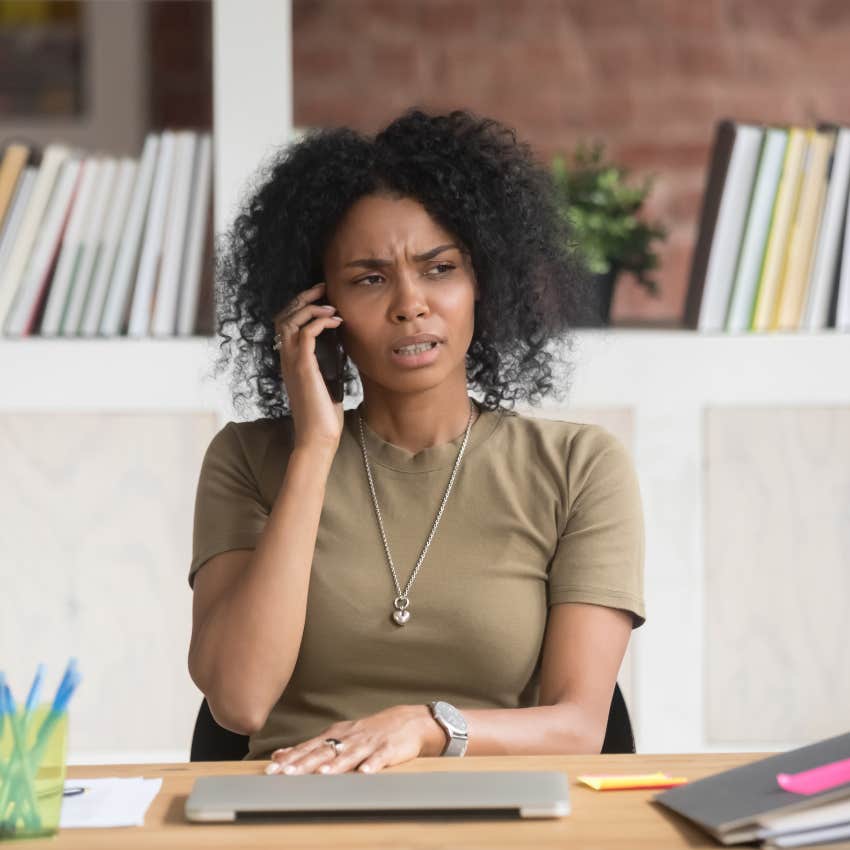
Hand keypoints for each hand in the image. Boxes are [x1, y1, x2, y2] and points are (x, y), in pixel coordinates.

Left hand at [264, 705, 445, 774]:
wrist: (407, 721)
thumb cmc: (369, 732)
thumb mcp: (338, 736)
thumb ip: (310, 747)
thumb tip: (279, 756)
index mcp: (336, 735)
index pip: (309, 747)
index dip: (291, 759)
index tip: (272, 770)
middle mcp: (349, 738)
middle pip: (324, 751)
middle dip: (305, 763)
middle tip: (287, 774)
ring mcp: (368, 744)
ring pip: (349, 755)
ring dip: (335, 765)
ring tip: (321, 774)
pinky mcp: (388, 750)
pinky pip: (379, 758)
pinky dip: (372, 765)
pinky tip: (364, 773)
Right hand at [273, 281, 344, 452]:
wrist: (318, 436)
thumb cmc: (323, 413)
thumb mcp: (326, 379)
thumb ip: (327, 361)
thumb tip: (341, 343)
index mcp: (289, 360)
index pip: (284, 323)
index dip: (299, 306)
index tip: (320, 297)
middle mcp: (285, 358)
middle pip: (283, 316)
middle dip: (303, 298)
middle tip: (322, 288)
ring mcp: (291, 362)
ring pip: (290, 321)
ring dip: (311, 308)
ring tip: (331, 305)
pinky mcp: (303, 368)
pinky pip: (305, 334)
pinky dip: (319, 322)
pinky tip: (336, 321)